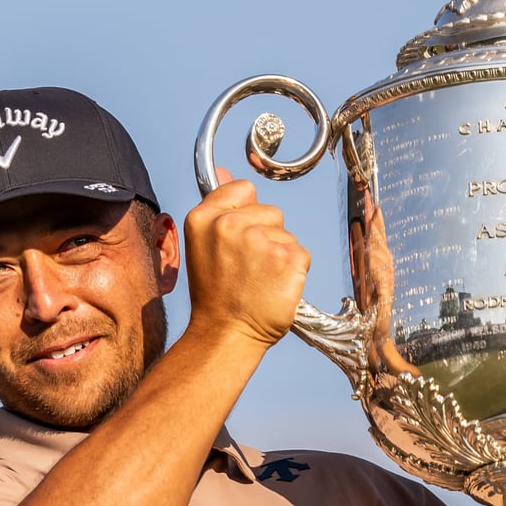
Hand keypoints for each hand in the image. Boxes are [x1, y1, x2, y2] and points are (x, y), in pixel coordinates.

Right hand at [182, 168, 309, 347]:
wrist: (226, 335)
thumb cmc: (216, 295)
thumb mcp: (203, 244)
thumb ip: (218, 207)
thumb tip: (224, 170)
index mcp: (204, 217)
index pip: (244, 189)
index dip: (247, 213)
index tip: (240, 239)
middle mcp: (230, 225)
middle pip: (272, 212)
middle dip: (267, 236)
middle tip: (248, 268)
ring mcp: (261, 241)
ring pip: (288, 235)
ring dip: (280, 256)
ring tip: (259, 280)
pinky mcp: (288, 259)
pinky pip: (302, 254)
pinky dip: (294, 272)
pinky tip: (275, 287)